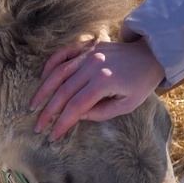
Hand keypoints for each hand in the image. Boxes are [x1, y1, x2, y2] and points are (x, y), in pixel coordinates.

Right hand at [30, 38, 163, 140]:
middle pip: (63, 91)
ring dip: (44, 89)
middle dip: (48, 111)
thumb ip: (102, 113)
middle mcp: (93, 66)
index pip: (76, 106)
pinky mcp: (86, 46)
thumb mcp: (127, 105)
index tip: (53, 135)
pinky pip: (63, 53)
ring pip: (58, 72)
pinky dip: (50, 64)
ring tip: (33, 105)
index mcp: (104, 81)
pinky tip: (42, 77)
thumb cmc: (140, 83)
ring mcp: (88, 54)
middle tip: (37, 126)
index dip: (63, 122)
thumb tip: (78, 116)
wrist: (150, 54)